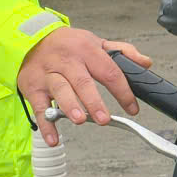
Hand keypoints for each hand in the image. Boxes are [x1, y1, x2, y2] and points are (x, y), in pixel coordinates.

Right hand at [17, 30, 148, 144]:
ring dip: (69, 106)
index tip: (131, 107)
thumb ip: (122, 52)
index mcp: (87, 50)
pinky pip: (39, 106)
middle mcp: (67, 61)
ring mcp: (48, 74)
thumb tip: (145, 63)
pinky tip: (54, 137)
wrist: (31, 39)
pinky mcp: (33, 86)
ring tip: (79, 120)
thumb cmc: (68, 45)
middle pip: (82, 82)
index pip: (109, 71)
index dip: (122, 91)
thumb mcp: (96, 42)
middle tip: (104, 119)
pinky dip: (46, 123)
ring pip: (60, 90)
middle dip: (93, 102)